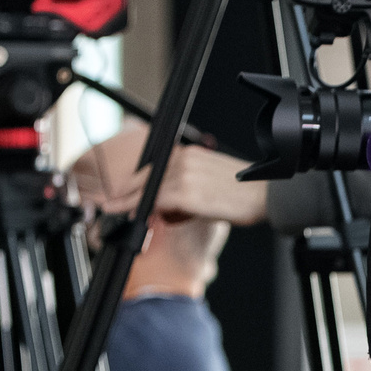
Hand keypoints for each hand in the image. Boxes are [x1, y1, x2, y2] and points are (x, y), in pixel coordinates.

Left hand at [94, 144, 267, 226]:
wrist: (264, 195)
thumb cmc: (242, 192)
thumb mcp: (209, 183)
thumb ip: (185, 191)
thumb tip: (166, 209)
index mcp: (189, 154)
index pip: (152, 169)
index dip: (133, 184)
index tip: (119, 195)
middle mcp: (183, 159)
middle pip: (144, 177)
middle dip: (124, 193)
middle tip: (107, 205)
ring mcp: (184, 174)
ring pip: (146, 189)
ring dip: (127, 202)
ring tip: (111, 211)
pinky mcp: (186, 192)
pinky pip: (157, 200)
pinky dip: (142, 208)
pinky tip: (133, 216)